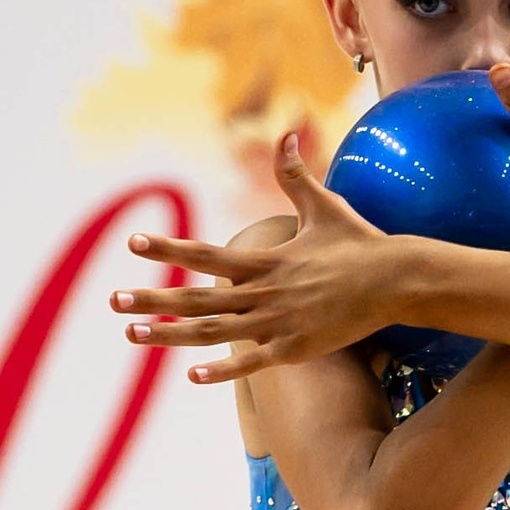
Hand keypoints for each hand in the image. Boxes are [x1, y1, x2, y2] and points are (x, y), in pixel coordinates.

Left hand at [108, 135, 401, 382]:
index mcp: (265, 259)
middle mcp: (264, 292)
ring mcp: (278, 324)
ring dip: (170, 335)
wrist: (396, 281)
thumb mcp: (323, 206)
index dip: (168, 247)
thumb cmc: (358, 243)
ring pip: (213, 332)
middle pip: (196, 297)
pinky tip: (191, 375)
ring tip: (132, 334)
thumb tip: (285, 134)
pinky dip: (221, 370)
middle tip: (113, 299)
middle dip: (152, 298)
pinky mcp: (296, 349)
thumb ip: (296, 175)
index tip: (133, 242)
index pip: (205, 253)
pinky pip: (251, 362)